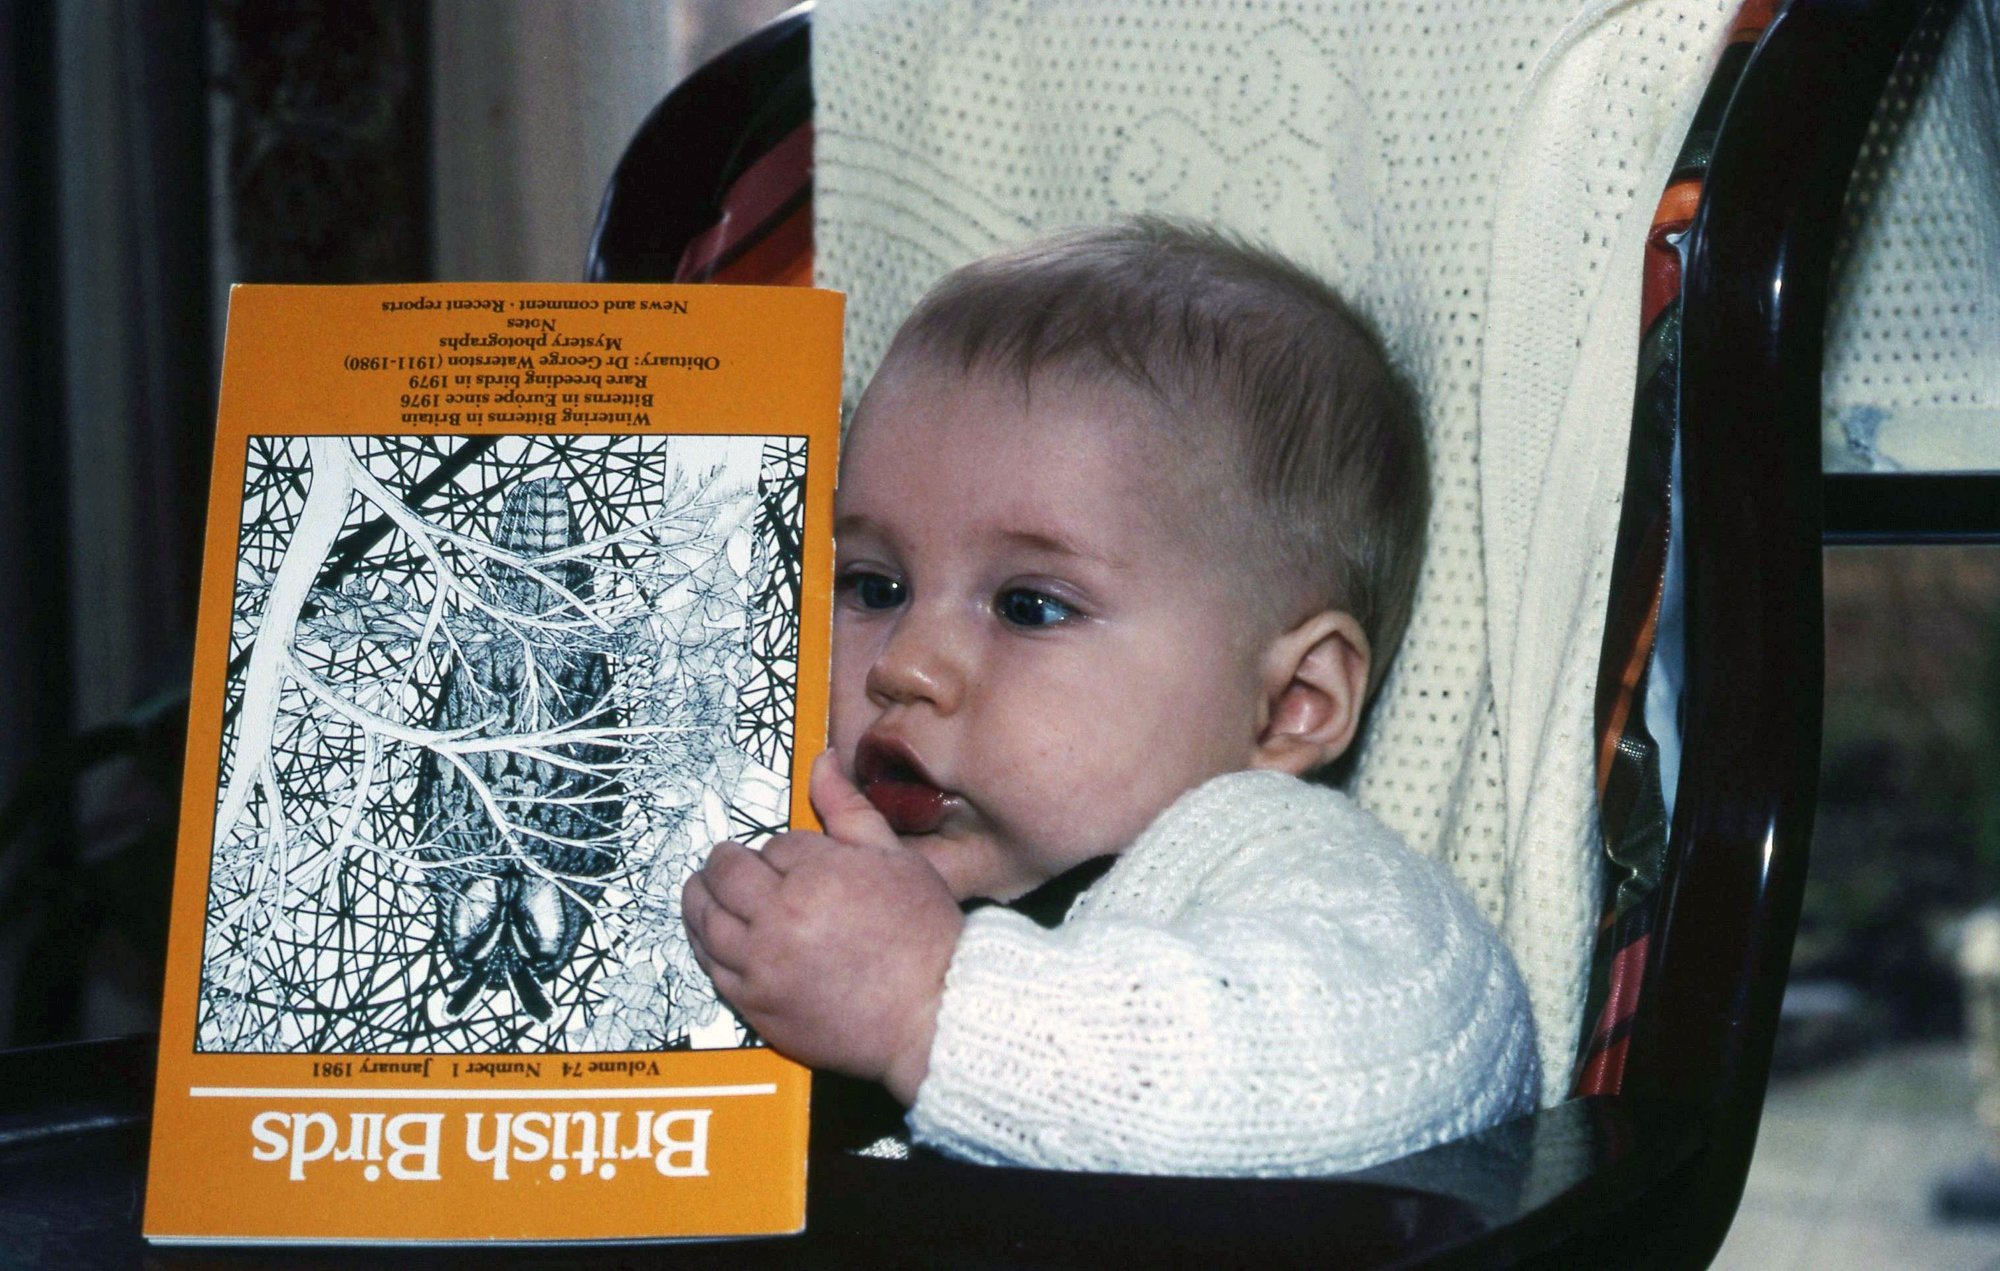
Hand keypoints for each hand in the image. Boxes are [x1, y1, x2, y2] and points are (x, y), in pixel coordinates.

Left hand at [682, 752, 962, 1103]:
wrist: (933, 1014)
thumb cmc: (923, 937)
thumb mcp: (895, 858)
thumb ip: (848, 809)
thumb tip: (822, 762)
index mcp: (814, 875)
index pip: (772, 845)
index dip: (779, 850)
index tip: (790, 860)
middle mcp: (779, 919)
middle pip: (724, 876)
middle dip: (722, 864)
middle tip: (723, 863)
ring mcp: (763, 966)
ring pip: (706, 922)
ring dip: (701, 901)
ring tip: (705, 892)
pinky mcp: (757, 1005)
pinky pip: (712, 968)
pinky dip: (705, 947)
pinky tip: (712, 939)